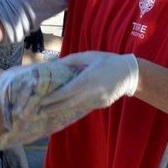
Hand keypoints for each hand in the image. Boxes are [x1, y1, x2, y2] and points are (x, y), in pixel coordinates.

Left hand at [0, 52, 139, 153]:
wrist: (130, 73)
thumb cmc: (108, 61)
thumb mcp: (89, 56)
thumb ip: (71, 61)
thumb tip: (55, 65)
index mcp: (87, 79)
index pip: (65, 92)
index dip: (52, 98)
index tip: (40, 100)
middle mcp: (91, 92)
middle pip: (67, 103)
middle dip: (52, 108)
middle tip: (37, 110)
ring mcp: (96, 100)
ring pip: (74, 107)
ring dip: (60, 110)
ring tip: (46, 111)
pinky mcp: (100, 104)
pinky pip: (83, 106)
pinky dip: (72, 107)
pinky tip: (64, 108)